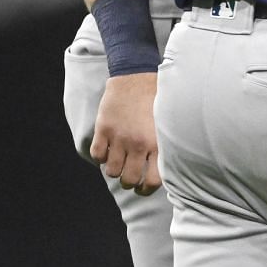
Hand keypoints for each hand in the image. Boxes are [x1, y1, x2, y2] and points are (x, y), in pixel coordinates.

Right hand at [90, 72, 162, 194]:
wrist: (135, 77)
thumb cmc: (156, 100)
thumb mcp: (167, 123)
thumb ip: (166, 145)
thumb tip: (168, 168)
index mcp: (157, 143)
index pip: (152, 180)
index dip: (147, 189)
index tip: (144, 187)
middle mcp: (138, 144)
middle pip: (129, 179)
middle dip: (129, 183)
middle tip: (130, 179)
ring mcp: (119, 137)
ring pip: (112, 171)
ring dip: (115, 170)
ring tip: (120, 163)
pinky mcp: (103, 129)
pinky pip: (97, 155)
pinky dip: (101, 157)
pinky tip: (108, 150)